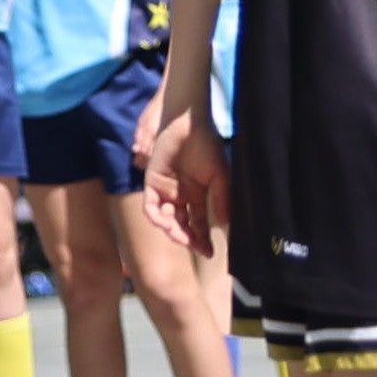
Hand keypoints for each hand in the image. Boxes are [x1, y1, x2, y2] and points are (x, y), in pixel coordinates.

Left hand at [143, 100, 228, 249]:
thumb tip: (225, 225)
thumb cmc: (207, 145)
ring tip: (182, 234)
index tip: (209, 252)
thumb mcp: (219, 176)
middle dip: (188, 238)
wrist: (189, 124)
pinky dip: (157, 218)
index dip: (203, 239)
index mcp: (197, 196)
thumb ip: (221, 199)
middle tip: (196, 246)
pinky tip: (167, 222)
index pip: (199, 224)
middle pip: (182, 226)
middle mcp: (181, 197)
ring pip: (166, 221)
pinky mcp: (152, 183)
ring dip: (173, 231)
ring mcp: (166, 191)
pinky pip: (151, 208)